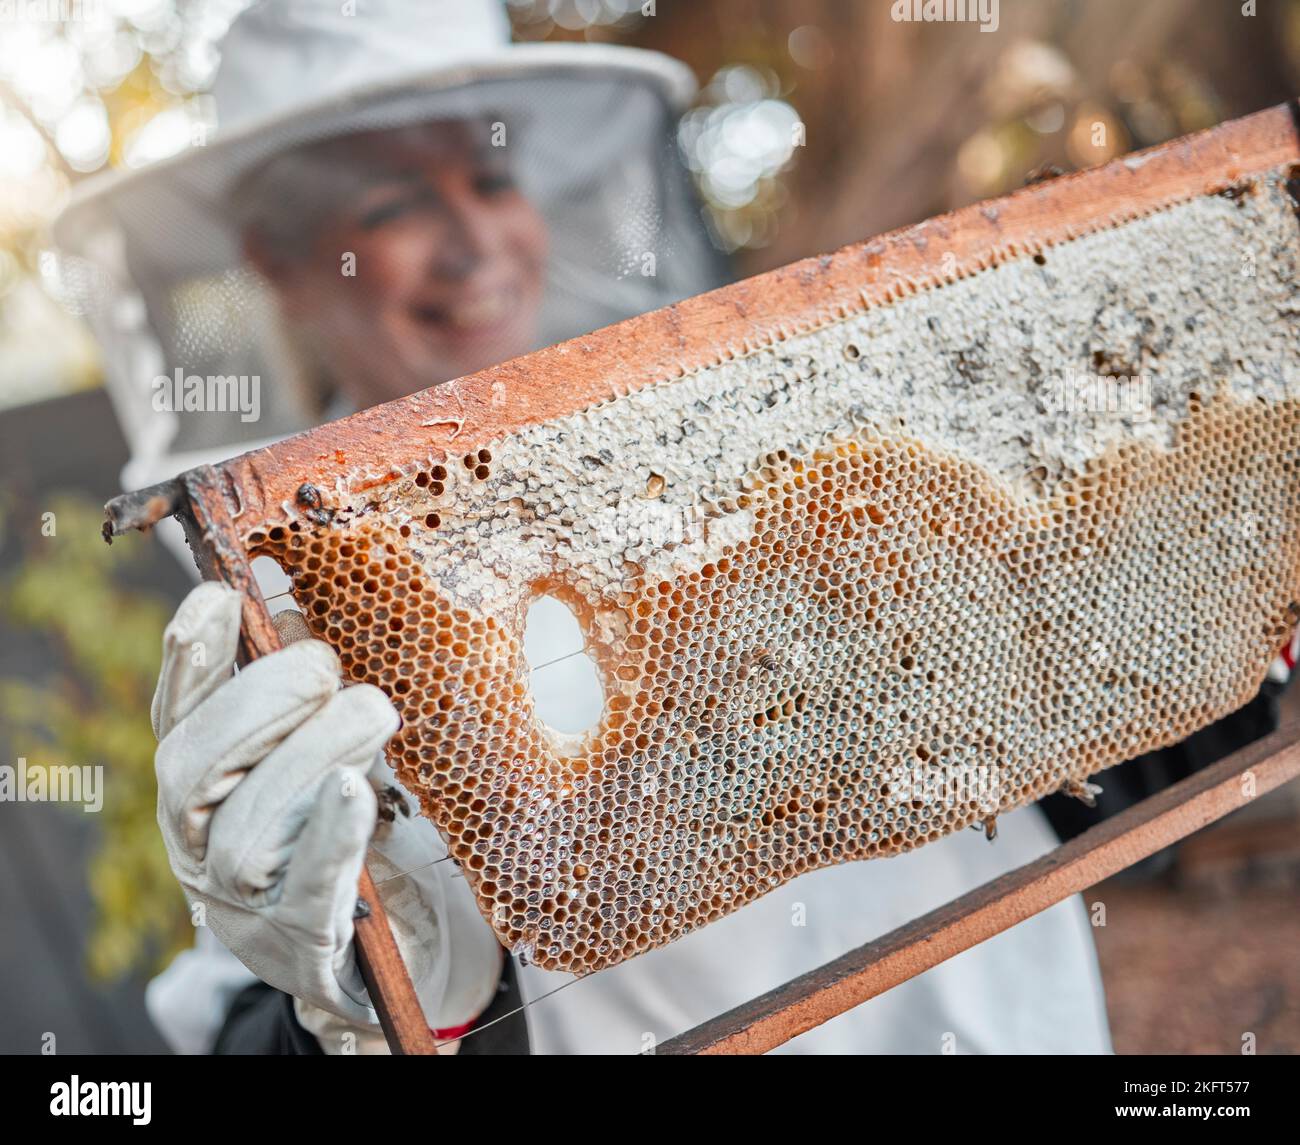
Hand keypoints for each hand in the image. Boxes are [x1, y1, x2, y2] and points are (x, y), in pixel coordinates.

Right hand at [152, 582, 502, 1052]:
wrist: (342, 948)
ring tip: (370, 712)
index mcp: (195, 780)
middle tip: (322, 666)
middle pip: (194, 765)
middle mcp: (195, 834)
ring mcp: (239, 892)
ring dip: (312, 755)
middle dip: (258, 702)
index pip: (175, 714)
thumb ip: (296, 697)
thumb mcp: (305, 752)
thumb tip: (297, 619)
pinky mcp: (296, 933)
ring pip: (247, 827)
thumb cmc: (322, 824)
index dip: (191, 659)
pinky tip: (355, 791)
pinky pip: (307, 883)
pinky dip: (331, 833)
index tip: (218, 598)